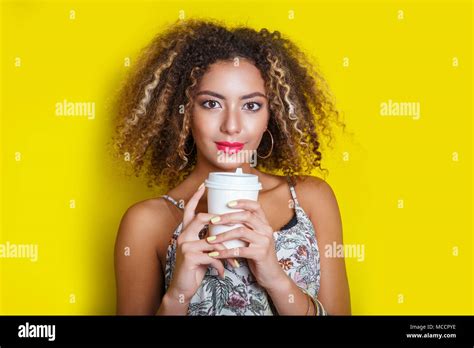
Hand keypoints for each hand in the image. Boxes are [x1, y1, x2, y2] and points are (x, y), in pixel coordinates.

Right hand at [166, 183, 237, 303]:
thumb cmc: (195, 268)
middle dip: (218, 221)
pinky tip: (223, 272)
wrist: (182, 288)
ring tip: (234, 260)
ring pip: (212, 240)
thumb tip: (226, 230)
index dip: (195, 197)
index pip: (189, 211)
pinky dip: (221, 265)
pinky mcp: (190, 257)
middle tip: (231, 225)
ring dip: (226, 251)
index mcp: (186, 232)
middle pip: (201, 218)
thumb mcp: (202, 251)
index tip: (203, 185)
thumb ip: (209, 239)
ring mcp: (185, 246)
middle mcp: (183, 236)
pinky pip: (212, 256)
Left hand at [206, 199, 286, 290]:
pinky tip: (215, 254)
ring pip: (241, 232)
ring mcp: (264, 242)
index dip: (242, 202)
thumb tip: (223, 220)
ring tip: (210, 239)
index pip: (256, 206)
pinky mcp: (260, 254)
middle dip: (227, 217)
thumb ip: (246, 229)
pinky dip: (225, 252)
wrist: (272, 275)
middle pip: (246, 216)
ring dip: (223, 235)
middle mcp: (266, 230)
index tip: (228, 203)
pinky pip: (239, 251)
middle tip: (213, 220)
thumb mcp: (256, 239)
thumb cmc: (259, 256)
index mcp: (265, 224)